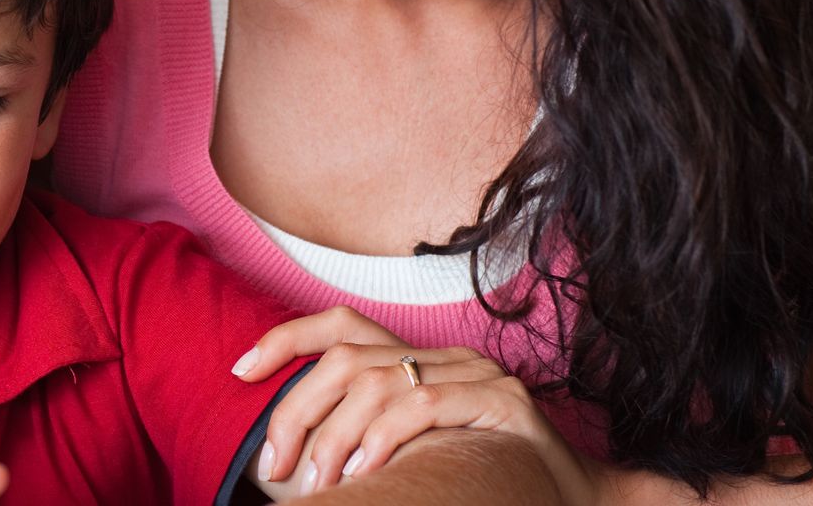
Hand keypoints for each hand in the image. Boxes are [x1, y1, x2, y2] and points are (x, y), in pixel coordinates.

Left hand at [234, 306, 607, 502]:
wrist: (573, 500)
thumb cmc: (479, 478)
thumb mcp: (409, 453)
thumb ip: (361, 439)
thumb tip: (287, 457)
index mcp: (417, 359)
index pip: (340, 324)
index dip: (285, 339)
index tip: (239, 371)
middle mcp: (444, 355)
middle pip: (347, 359)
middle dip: (297, 410)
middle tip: (275, 467)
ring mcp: (476, 373)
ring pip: (379, 383)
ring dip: (336, 439)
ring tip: (320, 486)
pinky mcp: (503, 401)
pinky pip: (425, 406)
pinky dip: (385, 439)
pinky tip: (366, 473)